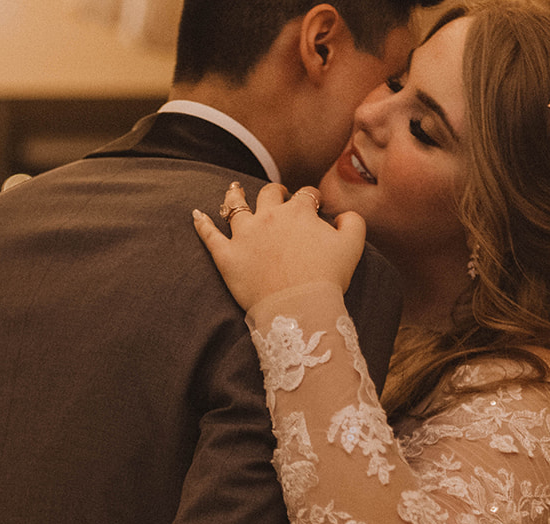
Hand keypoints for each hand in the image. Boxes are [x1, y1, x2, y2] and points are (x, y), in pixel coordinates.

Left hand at [192, 182, 364, 310]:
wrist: (298, 308)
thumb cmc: (328, 279)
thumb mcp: (353, 246)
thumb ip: (353, 222)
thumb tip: (343, 216)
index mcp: (299, 212)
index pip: (306, 195)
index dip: (312, 198)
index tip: (315, 204)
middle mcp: (269, 216)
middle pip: (270, 194)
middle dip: (277, 193)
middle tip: (280, 198)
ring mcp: (245, 235)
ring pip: (235, 206)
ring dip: (235, 195)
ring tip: (233, 190)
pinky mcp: (227, 256)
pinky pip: (210, 235)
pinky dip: (201, 224)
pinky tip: (196, 215)